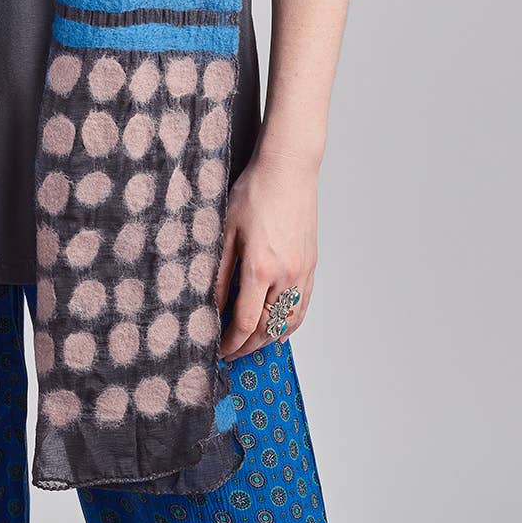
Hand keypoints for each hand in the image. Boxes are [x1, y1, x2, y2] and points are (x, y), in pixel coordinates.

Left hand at [214, 151, 318, 357]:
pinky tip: (277, 326)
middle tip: (230, 353)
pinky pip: (303, 306)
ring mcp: (303, 271)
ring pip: (289, 322)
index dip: (231, 342)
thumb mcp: (225, 231)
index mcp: (260, 267)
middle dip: (248, 346)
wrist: (288, 169)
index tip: (218, 350)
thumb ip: (218, 272)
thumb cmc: (254, 192)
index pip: (246, 322)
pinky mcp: (311, 265)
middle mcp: (286, 275)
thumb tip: (209, 304)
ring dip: (269, 338)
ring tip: (250, 344)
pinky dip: (290, 323)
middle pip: (269, 328)